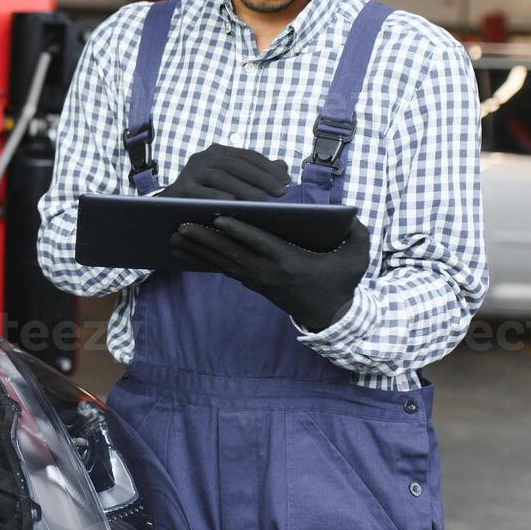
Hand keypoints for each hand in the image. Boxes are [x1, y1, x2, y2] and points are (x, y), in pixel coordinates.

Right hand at [159, 144, 290, 201]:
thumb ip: (256, 173)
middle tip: (281, 192)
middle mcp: (203, 157)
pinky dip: (217, 197)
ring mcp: (190, 171)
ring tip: (263, 202)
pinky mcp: (180, 187)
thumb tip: (283, 165)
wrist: (169, 206)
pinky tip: (233, 204)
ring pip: (221, 177)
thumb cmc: (206, 194)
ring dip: (244, 189)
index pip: (248, 156)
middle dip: (262, 178)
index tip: (287, 181)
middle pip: (237, 165)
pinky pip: (201, 191)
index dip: (268, 167)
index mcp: (217, 152)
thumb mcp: (232, 181)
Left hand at [169, 216, 370, 331]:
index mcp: (290, 262)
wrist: (331, 315)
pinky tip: (186, 251)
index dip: (238, 230)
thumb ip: (356, 234)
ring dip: (197, 249)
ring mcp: (258, 280)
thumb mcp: (356, 258)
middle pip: (231, 253)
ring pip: (222, 262)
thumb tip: (351, 215)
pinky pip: (224, 269)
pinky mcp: (253, 284)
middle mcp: (268, 272)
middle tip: (179, 225)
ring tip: (173, 236)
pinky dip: (204, 259)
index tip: (217, 217)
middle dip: (204, 239)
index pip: (259, 243)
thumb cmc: (341, 281)